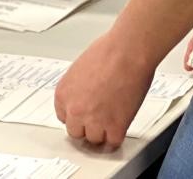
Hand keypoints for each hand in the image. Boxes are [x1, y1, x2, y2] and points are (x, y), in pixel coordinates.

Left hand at [54, 30, 153, 150]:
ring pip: (94, 139)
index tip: (85, 114)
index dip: (77, 115)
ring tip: (112, 120)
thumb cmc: (109, 51)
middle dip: (87, 125)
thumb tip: (84, 95)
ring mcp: (94, 120)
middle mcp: (75, 109)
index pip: (64, 117)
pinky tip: (121, 126)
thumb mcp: (81, 69)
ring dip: (103, 132)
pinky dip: (117, 136)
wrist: (128, 51)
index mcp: (64, 93)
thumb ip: (79, 88)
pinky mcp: (114, 126)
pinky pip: (113, 142)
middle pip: (76, 131)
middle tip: (98, 119)